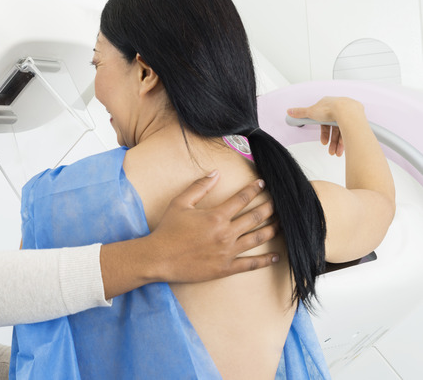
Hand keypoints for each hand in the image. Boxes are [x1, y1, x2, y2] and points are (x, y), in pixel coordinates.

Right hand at [149, 172, 277, 282]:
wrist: (159, 258)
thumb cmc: (167, 230)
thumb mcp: (180, 203)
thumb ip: (199, 187)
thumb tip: (215, 173)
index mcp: (216, 216)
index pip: (241, 199)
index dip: (253, 189)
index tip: (262, 184)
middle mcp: (226, 233)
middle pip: (255, 217)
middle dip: (269, 207)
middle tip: (279, 202)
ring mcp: (227, 252)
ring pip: (257, 238)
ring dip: (272, 230)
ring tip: (282, 224)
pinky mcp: (226, 268)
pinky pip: (250, 264)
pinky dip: (265, 260)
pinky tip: (276, 256)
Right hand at [287, 96, 363, 156]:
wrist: (347, 111)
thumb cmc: (331, 109)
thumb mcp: (310, 112)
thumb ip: (300, 112)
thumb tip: (289, 111)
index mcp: (329, 105)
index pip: (325, 121)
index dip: (323, 133)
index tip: (323, 141)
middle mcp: (340, 109)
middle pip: (334, 128)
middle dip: (331, 141)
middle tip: (330, 150)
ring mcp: (349, 114)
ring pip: (343, 131)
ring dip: (338, 143)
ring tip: (336, 152)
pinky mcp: (356, 119)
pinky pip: (350, 132)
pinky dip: (346, 141)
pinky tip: (343, 148)